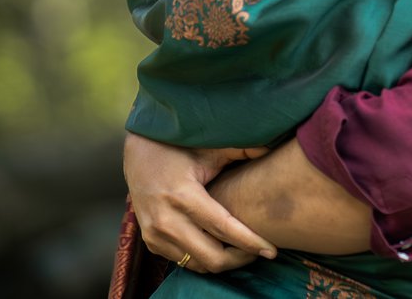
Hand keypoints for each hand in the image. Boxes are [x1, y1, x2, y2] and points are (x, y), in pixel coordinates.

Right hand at [122, 132, 276, 273]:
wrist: (139, 153)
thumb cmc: (179, 146)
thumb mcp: (209, 147)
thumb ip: (241, 150)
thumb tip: (273, 149)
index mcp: (182, 195)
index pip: (223, 229)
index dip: (250, 242)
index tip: (271, 250)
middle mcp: (165, 220)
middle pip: (211, 258)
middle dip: (240, 258)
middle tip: (261, 250)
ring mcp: (155, 234)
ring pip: (198, 265)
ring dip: (223, 261)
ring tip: (244, 248)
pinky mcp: (151, 242)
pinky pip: (184, 261)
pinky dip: (204, 258)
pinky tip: (221, 246)